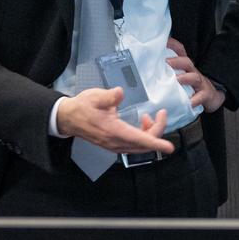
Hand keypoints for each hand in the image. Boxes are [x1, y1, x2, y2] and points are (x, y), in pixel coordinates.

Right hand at [55, 88, 173, 153]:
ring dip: (150, 133)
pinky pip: (134, 145)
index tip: (170, 146)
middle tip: (161, 113)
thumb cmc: (82, 107)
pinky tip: (141, 123)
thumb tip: (120, 93)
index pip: (140, 139)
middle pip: (144, 143)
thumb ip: (108, 96)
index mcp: (113, 131)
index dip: (156, 142)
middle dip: (157, 130)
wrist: (68, 119)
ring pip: (140, 145)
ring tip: (148, 117)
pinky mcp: (114, 145)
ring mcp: (115, 146)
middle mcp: (116, 142)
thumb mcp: (94, 97)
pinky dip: (142, 136)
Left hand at [166, 37, 221, 113]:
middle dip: (176, 61)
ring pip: (194, 77)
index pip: (180, 51)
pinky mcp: (206, 94)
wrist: (212, 97)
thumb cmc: (192, 86)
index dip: (172, 44)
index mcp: (185, 67)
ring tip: (177, 80)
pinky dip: (195, 100)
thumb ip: (168, 72)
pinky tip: (189, 103)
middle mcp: (192, 72)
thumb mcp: (181, 76)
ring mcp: (200, 83)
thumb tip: (148, 71)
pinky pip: (201, 96)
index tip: (162, 41)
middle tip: (165, 63)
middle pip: (186, 62)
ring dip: (185, 78)